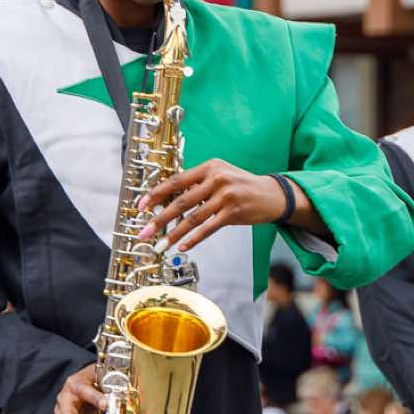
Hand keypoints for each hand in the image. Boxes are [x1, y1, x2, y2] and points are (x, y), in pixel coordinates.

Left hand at [135, 159, 289, 252]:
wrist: (272, 194)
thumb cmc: (241, 185)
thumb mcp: (219, 176)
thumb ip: (197, 185)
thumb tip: (169, 200)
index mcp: (209, 167)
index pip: (176, 180)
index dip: (156, 193)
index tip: (141, 206)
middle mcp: (216, 179)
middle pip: (181, 201)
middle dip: (160, 218)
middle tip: (145, 230)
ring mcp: (226, 196)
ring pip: (193, 218)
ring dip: (174, 233)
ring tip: (161, 244)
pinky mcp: (234, 213)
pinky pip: (209, 228)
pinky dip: (194, 239)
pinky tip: (183, 246)